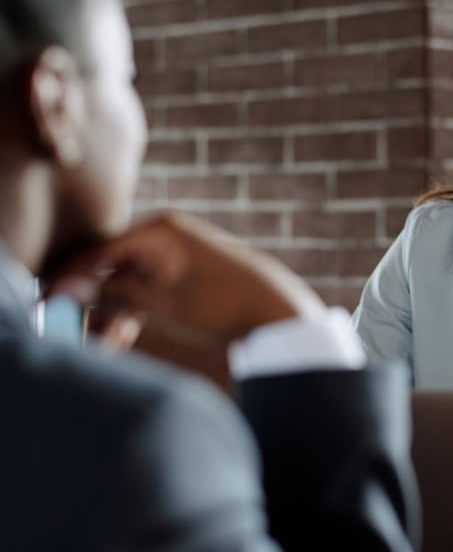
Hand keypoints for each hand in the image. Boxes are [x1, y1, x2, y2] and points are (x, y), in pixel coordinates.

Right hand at [47, 211, 325, 350]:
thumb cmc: (221, 303)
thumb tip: (71, 288)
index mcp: (159, 229)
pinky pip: (149, 291)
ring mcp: (174, 255)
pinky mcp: (183, 275)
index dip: (73, 279)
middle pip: (113, 269)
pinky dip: (136, 312)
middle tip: (83, 337)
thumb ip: (115, 293)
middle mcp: (165, 236)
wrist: (276, 312)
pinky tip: (122, 339)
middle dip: (97, 304)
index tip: (52, 303)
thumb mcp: (163, 303)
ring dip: (115, 314)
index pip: (100, 251)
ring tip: (107, 347)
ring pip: (130, 285)